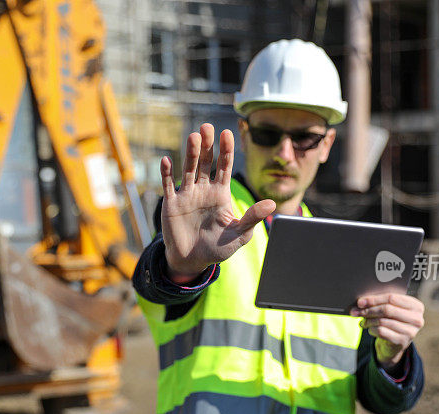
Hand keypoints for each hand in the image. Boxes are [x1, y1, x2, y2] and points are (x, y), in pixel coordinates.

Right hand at [161, 123, 275, 282]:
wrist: (193, 261)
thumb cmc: (218, 248)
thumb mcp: (239, 235)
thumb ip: (253, 218)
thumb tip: (272, 203)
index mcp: (221, 193)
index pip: (224, 166)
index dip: (226, 150)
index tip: (228, 133)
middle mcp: (204, 189)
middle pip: (205, 162)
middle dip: (207, 145)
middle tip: (207, 127)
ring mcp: (187, 195)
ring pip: (188, 169)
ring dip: (190, 153)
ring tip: (193, 137)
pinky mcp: (172, 204)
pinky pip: (168, 185)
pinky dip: (166, 173)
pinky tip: (166, 160)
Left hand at [350, 293, 424, 370]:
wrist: (394, 344)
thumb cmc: (392, 321)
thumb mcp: (391, 310)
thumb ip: (380, 303)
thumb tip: (361, 302)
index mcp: (416, 306)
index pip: (392, 297)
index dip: (374, 299)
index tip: (360, 302)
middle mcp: (417, 318)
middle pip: (387, 309)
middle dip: (369, 310)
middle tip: (355, 311)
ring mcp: (411, 331)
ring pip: (382, 321)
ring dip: (368, 320)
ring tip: (362, 321)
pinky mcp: (402, 341)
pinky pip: (381, 331)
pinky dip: (371, 329)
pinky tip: (369, 329)